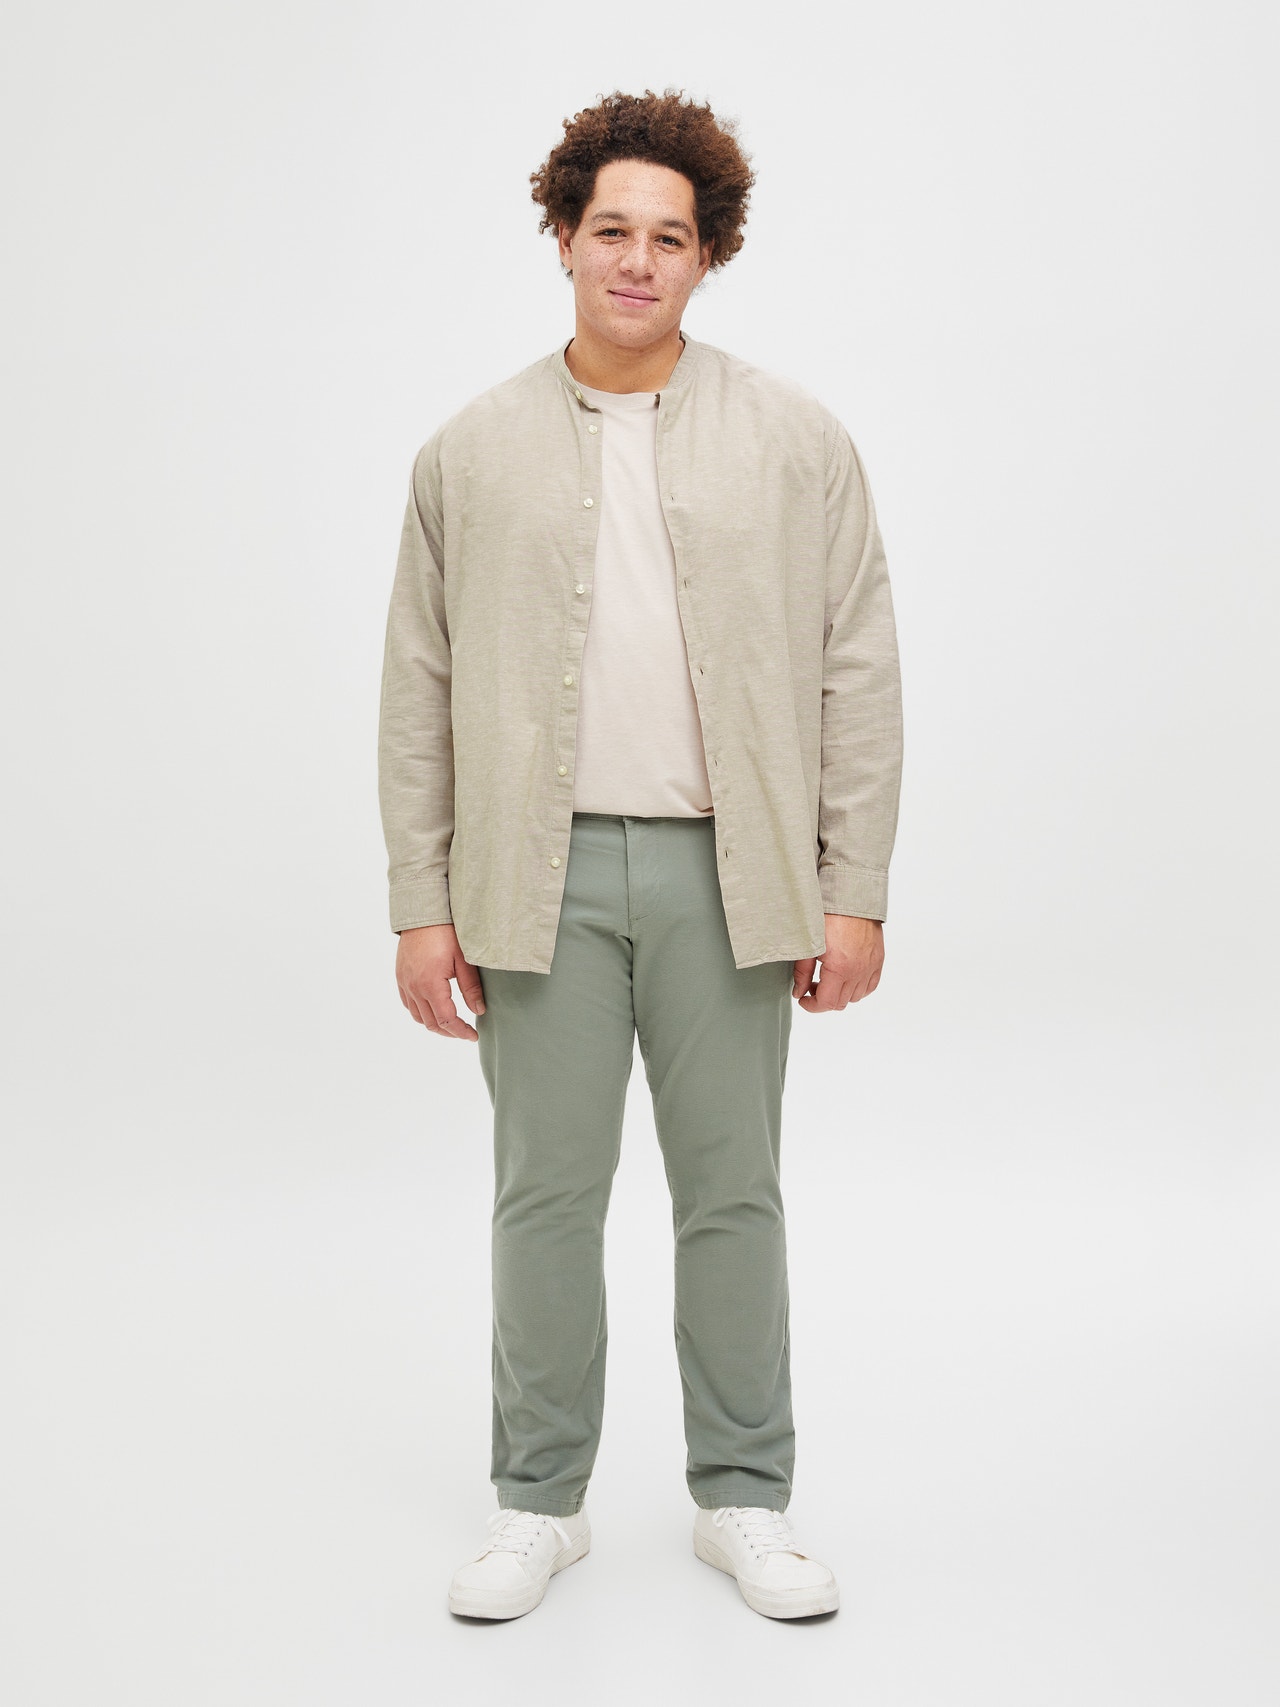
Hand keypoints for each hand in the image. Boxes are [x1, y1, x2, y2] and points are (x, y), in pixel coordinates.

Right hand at [396, 923, 485, 1040]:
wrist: (422, 914)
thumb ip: (471, 988)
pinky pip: (408, 1004)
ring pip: (418, 1017)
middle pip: (431, 1023)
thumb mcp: (464, 960)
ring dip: (435, 1024)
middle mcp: (414, 988)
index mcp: (430, 985)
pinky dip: (421, 1013)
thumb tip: (479, 1011)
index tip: (474, 1035)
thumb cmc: (445, 933)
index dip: (461, 1032)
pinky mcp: (401, 977)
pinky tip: (433, 1009)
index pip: (447, 1020)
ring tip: (452, 1024)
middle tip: (466, 1033)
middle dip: (450, 1032)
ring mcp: (405, 983)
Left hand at [793, 915, 883, 1012]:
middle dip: (823, 1000)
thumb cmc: (829, 916)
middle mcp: (859, 971)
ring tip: (828, 980)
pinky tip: (846, 978)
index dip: (812, 1006)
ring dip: (840, 994)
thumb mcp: (809, 944)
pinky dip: (858, 988)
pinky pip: (870, 986)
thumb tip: (798, 992)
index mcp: (840, 968)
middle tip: (811, 987)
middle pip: (841, 1003)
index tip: (803, 999)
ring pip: (855, 997)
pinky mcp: (878, 960)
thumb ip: (802, 972)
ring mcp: (871, 966)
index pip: (827, 1003)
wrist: (852, 896)